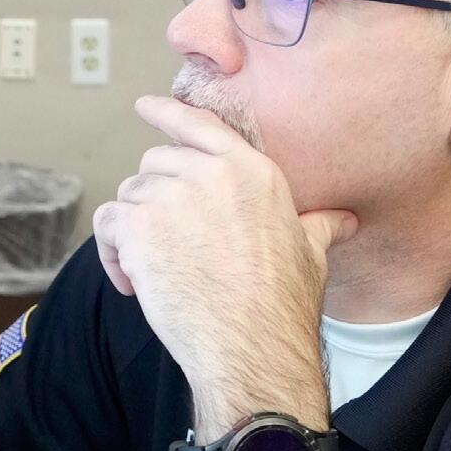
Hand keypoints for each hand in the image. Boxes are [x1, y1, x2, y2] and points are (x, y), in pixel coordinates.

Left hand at [92, 96, 356, 391]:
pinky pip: (108, 225)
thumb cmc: (281, 305)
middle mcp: (210, 173)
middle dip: (152, 201)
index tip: (145, 106)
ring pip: (128, 196)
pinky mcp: (139, 226)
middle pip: (154, 165)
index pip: (200, 126)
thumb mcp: (310, 253)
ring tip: (153, 273)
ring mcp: (172, 196)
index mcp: (251, 170)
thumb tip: (343, 219)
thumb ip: (317, 225)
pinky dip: (111, 255)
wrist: (251, 345)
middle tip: (165, 245)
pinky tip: (133, 285)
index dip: (168, 113)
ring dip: (132, 233)